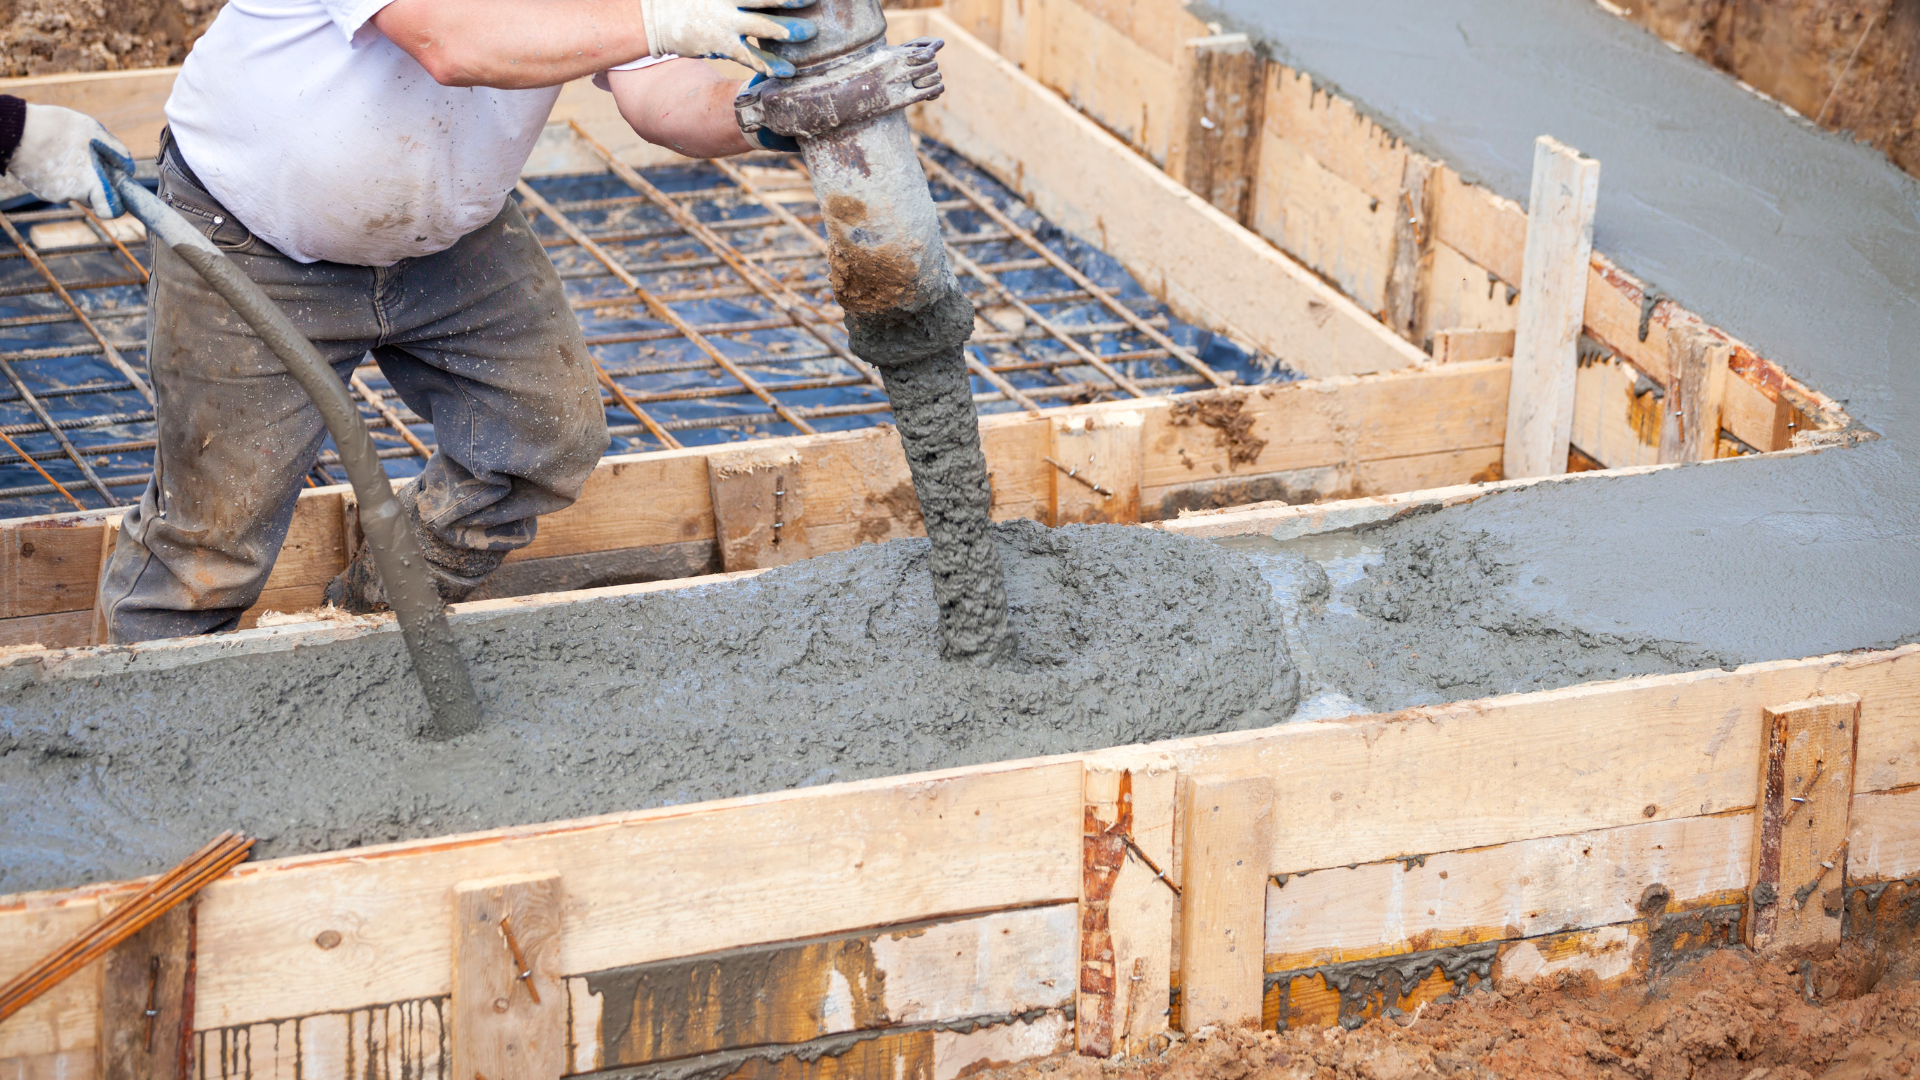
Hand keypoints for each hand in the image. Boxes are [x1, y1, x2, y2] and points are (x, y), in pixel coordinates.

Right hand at [7, 104, 133, 217]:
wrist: (15, 130)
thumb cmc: (56, 128)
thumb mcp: (93, 130)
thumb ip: (116, 151)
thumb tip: (129, 169)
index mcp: (91, 182)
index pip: (111, 211)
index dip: (116, 205)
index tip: (116, 193)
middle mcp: (74, 194)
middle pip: (95, 199)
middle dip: (96, 186)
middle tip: (90, 164)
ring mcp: (56, 195)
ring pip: (76, 192)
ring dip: (77, 180)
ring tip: (66, 155)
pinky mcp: (42, 192)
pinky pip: (59, 188)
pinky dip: (60, 178)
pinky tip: (52, 159)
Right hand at [639, 0, 815, 77]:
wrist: (657, 17)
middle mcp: (727, 2)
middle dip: (789, 0)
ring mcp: (725, 22)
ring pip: (761, 26)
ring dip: (785, 30)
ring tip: (809, 34)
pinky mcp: (721, 44)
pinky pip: (749, 56)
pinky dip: (768, 64)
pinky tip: (787, 72)